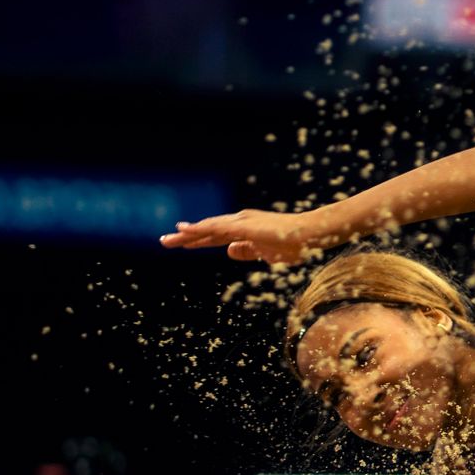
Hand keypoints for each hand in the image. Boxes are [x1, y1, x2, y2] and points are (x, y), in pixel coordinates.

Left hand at [158, 208, 329, 265]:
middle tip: (164, 241)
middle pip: (207, 230)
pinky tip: (185, 231)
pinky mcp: (244, 225)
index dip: (198, 239)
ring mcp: (241, 222)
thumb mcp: (266, 252)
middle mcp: (239, 221)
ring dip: (188, 234)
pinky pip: (217, 228)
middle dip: (186, 237)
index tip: (182, 242)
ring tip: (168, 240)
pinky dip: (200, 230)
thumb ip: (248, 251)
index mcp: (244, 229)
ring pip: (208, 228)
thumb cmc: (294, 243)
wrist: (310, 234)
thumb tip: (229, 250)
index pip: (216, 236)